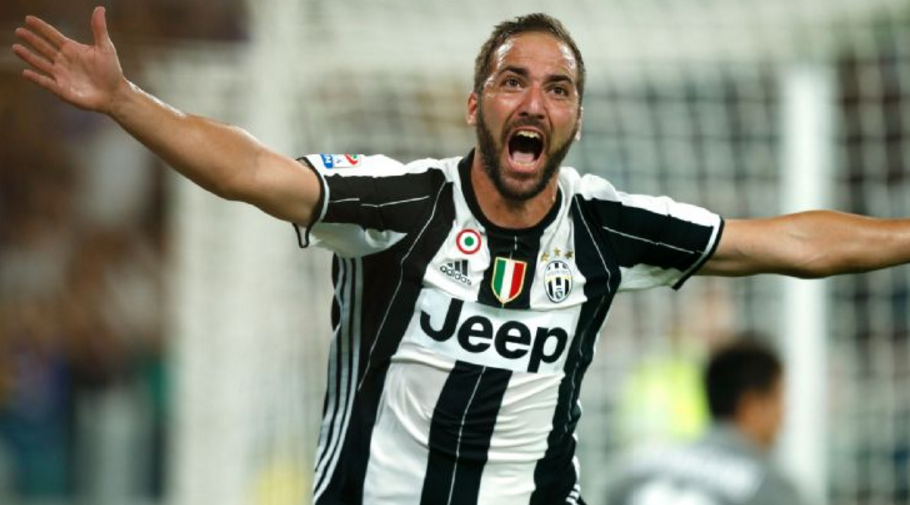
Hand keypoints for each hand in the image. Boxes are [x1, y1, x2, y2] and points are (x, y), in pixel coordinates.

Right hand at [12, 6, 126, 113]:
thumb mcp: (105, 47)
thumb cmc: (111, 71)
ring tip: (16, 48)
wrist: (115, 93)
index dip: (41, 27)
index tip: (28, 19)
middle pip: (43, 47)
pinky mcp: (62, 89)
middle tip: (19, 31)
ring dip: (28, 56)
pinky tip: (26, 72)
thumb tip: (100, 8)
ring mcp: (61, 75)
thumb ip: (99, 29)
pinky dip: (36, 78)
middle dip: (31, 39)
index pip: (52, 35)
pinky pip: (46, 82)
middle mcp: (63, 61)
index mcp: (71, 49)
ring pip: (41, 63)